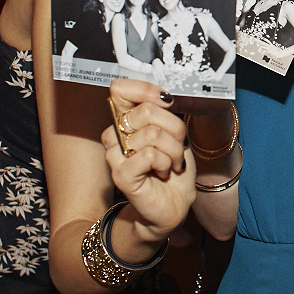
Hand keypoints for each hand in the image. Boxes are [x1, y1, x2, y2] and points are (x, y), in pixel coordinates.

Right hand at [101, 79, 193, 242]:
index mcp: (126, 119)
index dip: (145, 90)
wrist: (173, 205)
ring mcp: (115, 154)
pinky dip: (166, 162)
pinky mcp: (120, 174)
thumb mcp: (174, 133)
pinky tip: (164, 172)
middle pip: (145, 110)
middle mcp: (115, 134)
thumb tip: (164, 96)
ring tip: (172, 163)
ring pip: (152, 133)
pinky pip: (150, 154)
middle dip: (174, 128)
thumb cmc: (172, 168)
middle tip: (178, 146)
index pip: (120, 89)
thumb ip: (164, 112)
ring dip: (173, 150)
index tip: (167, 102)